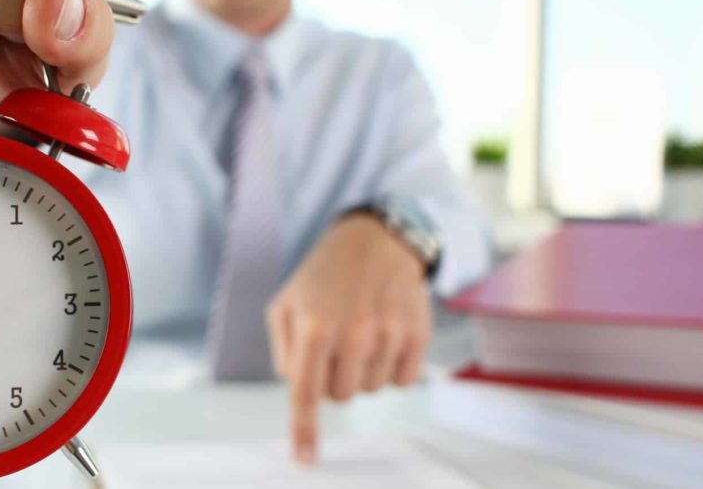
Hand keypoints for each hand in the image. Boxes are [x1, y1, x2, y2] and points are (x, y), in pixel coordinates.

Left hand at [266, 214, 431, 463]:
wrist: (375, 242)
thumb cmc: (324, 278)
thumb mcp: (286, 304)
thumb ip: (284, 352)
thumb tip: (298, 392)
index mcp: (314, 326)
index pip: (305, 392)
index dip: (304, 430)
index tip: (305, 459)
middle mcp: (353, 332)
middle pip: (340, 397)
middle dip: (334, 377)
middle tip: (336, 343)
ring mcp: (389, 333)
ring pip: (371, 390)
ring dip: (363, 370)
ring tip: (361, 332)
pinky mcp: (418, 334)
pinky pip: (402, 381)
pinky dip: (391, 367)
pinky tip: (385, 336)